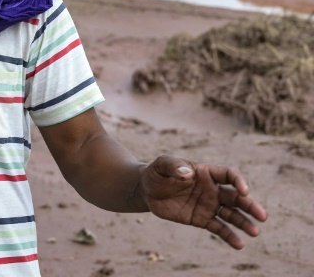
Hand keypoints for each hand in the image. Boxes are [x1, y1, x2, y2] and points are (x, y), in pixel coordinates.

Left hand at [141, 155, 267, 249]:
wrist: (147, 190)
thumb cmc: (157, 173)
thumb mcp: (162, 165)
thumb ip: (174, 166)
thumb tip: (187, 173)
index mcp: (206, 173)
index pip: (229, 175)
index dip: (239, 181)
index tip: (244, 191)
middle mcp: (212, 189)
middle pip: (236, 197)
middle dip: (249, 206)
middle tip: (262, 216)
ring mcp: (208, 205)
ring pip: (231, 214)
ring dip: (243, 222)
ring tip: (254, 232)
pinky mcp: (201, 219)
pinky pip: (218, 228)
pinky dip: (229, 236)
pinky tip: (240, 244)